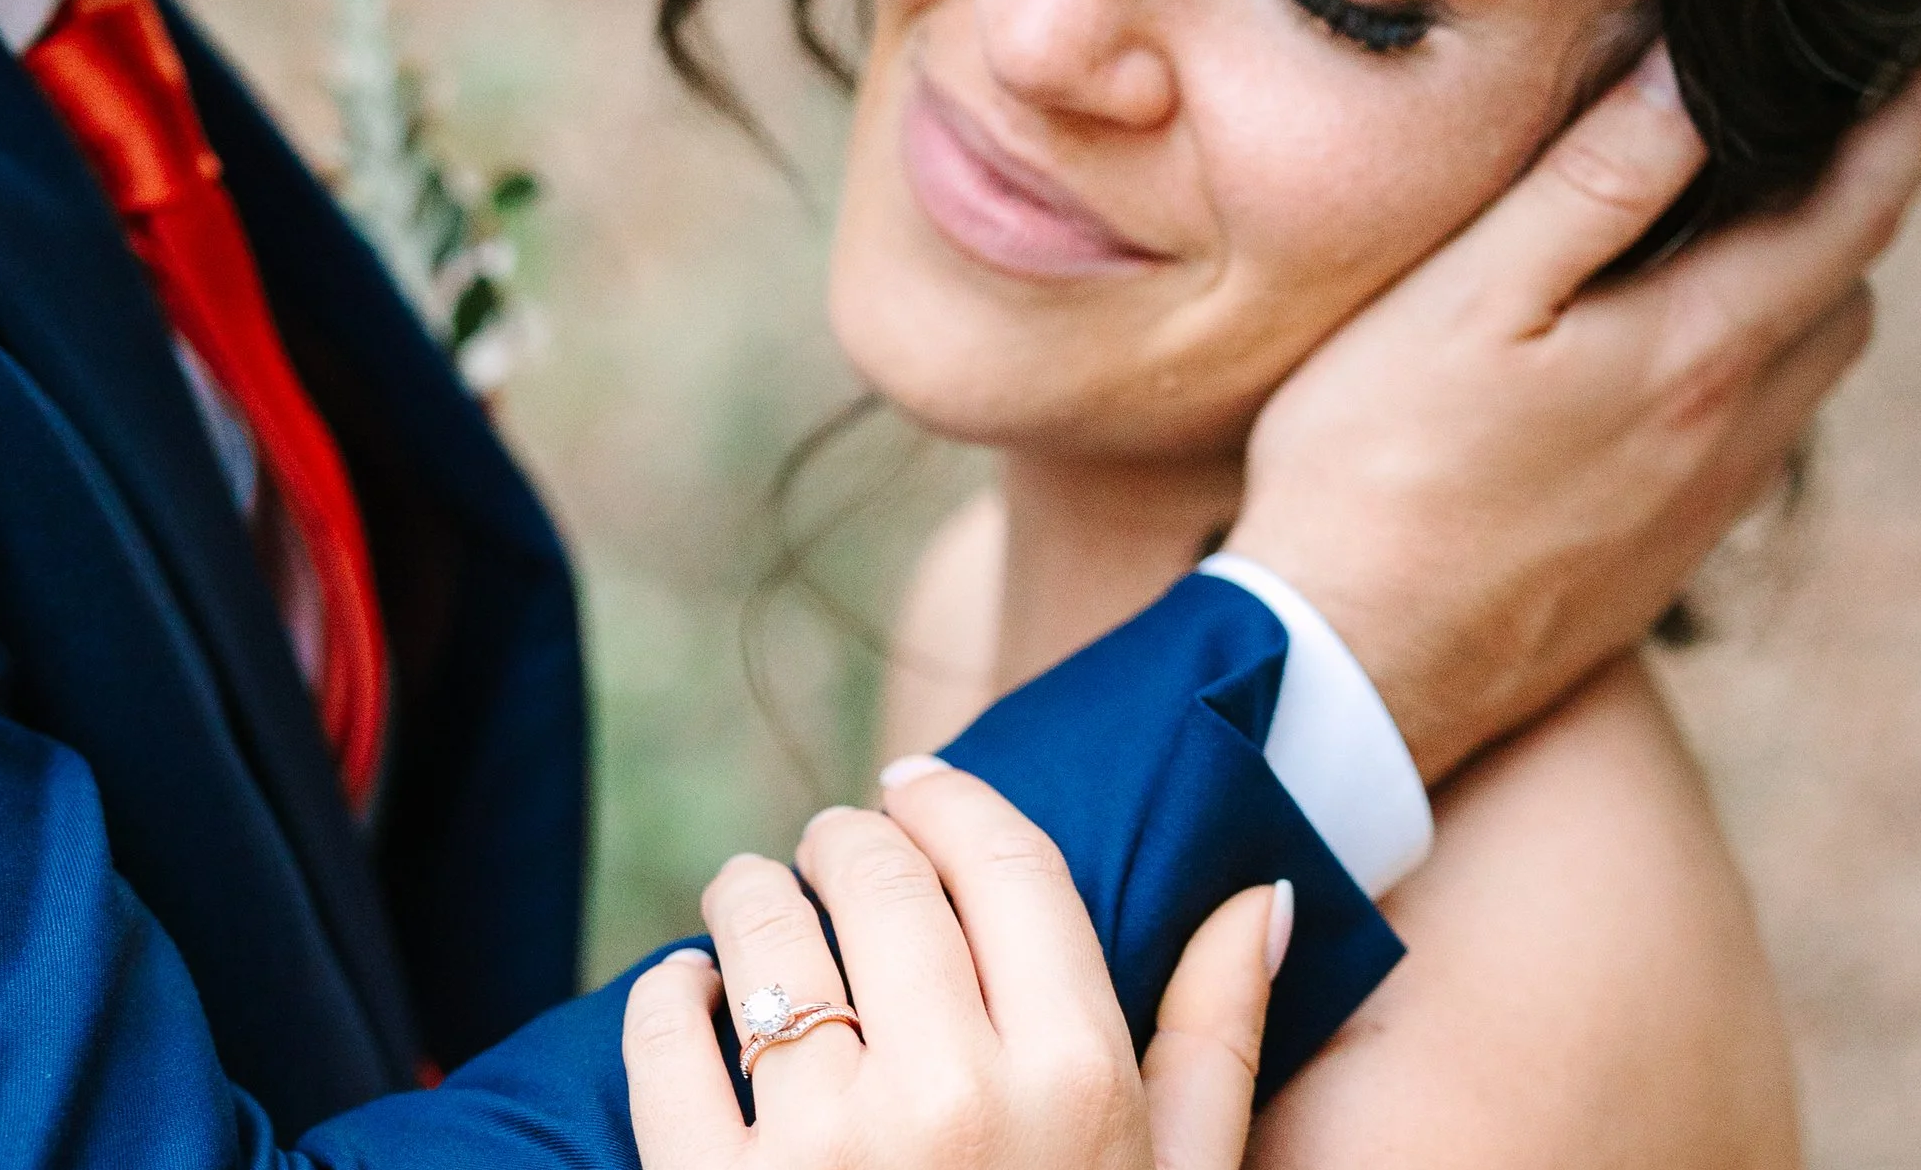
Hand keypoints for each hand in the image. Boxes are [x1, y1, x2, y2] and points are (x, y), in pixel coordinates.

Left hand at [622, 761, 1288, 1169]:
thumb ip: (1214, 1043)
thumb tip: (1259, 895)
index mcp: (1076, 1084)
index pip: (1002, 860)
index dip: (947, 800)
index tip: (911, 786)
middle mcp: (953, 1101)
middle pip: (875, 875)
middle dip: (843, 840)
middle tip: (828, 852)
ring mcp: (822, 1154)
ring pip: (759, 933)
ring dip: (747, 896)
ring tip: (753, 907)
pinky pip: (661, 1035)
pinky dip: (667, 996)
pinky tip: (688, 997)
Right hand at [1230, 41, 1920, 781]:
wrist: (1351, 669)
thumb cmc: (1376, 468)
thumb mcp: (1466, 299)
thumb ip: (1588, 188)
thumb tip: (1689, 80)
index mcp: (1693, 355)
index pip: (1845, 217)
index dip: (1908, 129)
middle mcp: (1726, 438)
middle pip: (1841, 302)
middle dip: (1845, 213)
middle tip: (1814, 142)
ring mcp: (1695, 511)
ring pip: (1798, 380)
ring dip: (1794, 299)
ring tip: (1730, 244)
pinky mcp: (1653, 564)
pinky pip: (1741, 445)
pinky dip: (1736, 377)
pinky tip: (1646, 370)